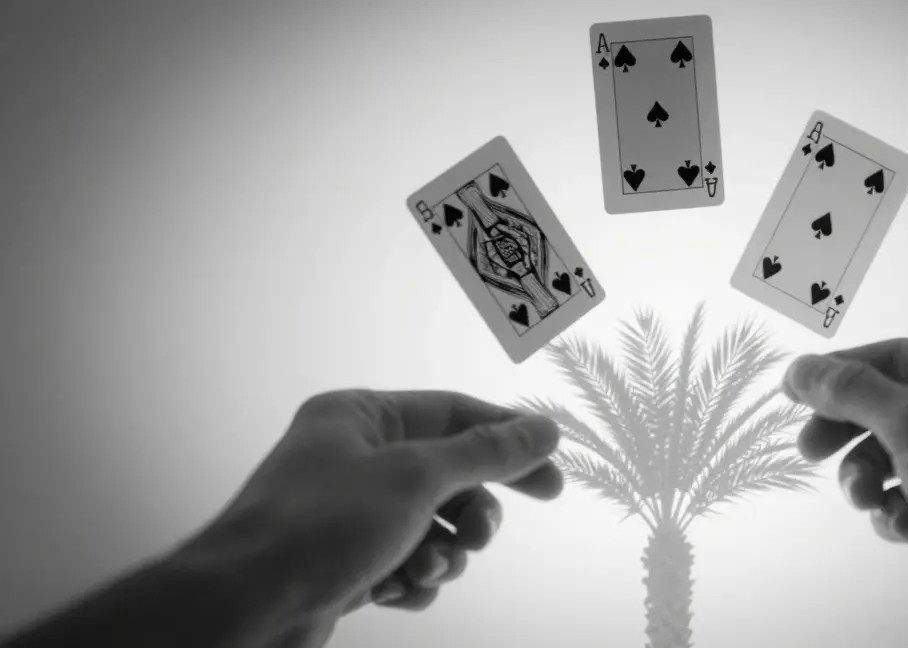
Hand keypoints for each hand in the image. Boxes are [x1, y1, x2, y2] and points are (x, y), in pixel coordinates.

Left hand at [191, 390, 562, 646]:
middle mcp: (353, 456)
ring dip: (442, 551)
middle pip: (446, 473)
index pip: (455, 413)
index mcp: (361, 415)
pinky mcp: (342, 562)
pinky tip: (400, 591)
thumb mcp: (417, 477)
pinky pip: (403, 561)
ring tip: (427, 568)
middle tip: (484, 538)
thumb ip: (487, 452)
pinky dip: (413, 577)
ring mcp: (346, 512)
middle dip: (471, 511)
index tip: (553, 476)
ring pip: (430, 524)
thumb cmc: (324, 524)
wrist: (244, 605)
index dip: (509, 441)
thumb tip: (545, 426)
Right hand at [783, 339, 907, 646]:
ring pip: (902, 458)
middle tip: (811, 453)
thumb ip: (851, 392)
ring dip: (872, 479)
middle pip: (892, 408)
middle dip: (849, 434)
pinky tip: (907, 528)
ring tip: (867, 501)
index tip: (793, 396)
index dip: (840, 374)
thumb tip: (802, 368)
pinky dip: (902, 512)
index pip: (894, 356)